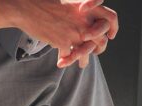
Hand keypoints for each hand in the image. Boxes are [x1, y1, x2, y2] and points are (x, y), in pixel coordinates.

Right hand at [0, 0, 117, 68]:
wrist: (28, 7)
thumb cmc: (45, 3)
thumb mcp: (68, 3)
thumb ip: (79, 12)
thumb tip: (82, 18)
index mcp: (88, 8)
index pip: (111, 18)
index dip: (113, 28)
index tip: (111, 36)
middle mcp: (85, 20)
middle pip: (101, 39)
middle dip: (99, 48)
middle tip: (95, 52)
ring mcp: (74, 32)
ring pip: (86, 51)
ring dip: (84, 59)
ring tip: (82, 64)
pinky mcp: (63, 42)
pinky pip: (70, 56)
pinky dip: (66, 61)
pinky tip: (62, 63)